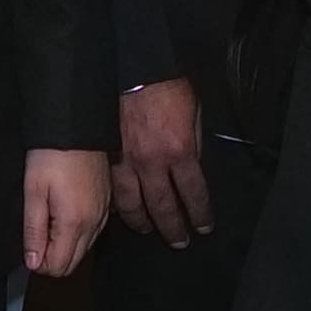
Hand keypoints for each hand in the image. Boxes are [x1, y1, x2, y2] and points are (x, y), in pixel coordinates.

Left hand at [22, 147, 108, 279]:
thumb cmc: (51, 155)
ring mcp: (103, 214)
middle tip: (36, 235)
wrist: (77, 126)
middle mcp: (94, 223)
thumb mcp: (33, 192)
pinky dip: (77, 233)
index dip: (39, 263)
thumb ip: (34, 231)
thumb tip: (33, 263)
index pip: (58, 266)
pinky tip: (63, 214)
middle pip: (72, 262)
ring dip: (64, 245)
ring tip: (48, 221)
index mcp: (75, 223)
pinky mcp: (107, 203)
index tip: (28, 246)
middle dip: (51, 257)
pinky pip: (92, 232)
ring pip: (83, 249)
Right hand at [108, 80, 215, 246]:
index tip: (203, 227)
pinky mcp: (108, 156)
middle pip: (164, 206)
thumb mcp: (195, 116)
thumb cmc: (170, 88)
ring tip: (147, 230)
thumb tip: (193, 170)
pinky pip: (112, 189)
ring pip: (132, 204)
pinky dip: (117, 204)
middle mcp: (152, 163)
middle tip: (179, 241)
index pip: (194, 193)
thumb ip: (194, 146)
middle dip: (173, 227)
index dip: (199, 214)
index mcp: (179, 151)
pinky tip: (120, 212)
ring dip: (142, 221)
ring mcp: (126, 162)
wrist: (135, 69)